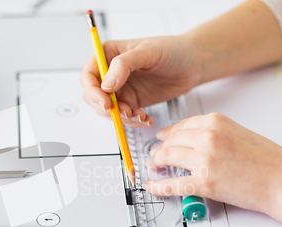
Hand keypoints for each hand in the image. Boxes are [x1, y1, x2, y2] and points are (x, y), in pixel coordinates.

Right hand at [80, 36, 201, 126]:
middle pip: (94, 97)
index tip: (106, 103)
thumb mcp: (148, 52)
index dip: (93, 92)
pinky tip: (146, 119)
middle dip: (108, 109)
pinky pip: (124, 117)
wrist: (193, 64)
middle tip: (126, 113)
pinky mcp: (132, 101)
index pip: (88, 76)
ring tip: (140, 116)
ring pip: (108, 111)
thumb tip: (106, 85)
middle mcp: (110, 73)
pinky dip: (133, 121)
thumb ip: (124, 65)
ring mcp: (120, 89)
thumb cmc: (172, 50)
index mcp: (107, 55)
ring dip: (122, 118)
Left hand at [144, 113, 281, 214]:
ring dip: (156, 163)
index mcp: (216, 122)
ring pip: (167, 157)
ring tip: (154, 167)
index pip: (181, 126)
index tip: (162, 139)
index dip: (167, 134)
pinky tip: (150, 186)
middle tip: (156, 156)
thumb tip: (190, 140)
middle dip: (159, 149)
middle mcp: (207, 137)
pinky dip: (157, 186)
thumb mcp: (238, 133)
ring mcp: (204, 160)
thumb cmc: (267, 160)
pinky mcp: (204, 183)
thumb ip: (214, 133)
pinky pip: (171, 184)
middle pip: (171, 141)